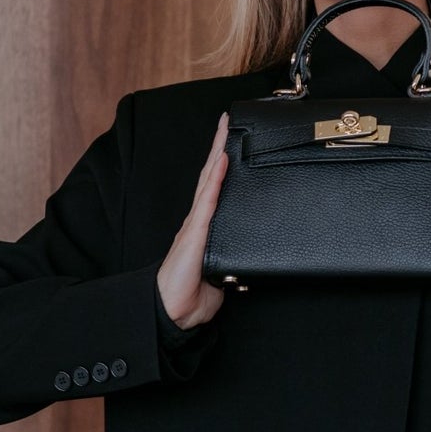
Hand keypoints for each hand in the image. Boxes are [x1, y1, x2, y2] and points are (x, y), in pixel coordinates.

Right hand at [156, 111, 230, 329]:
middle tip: (228, 121)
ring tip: (225, 130)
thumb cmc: (195, 292)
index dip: (222, 163)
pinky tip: (222, 161)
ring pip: (209, 180)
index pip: (215, 187)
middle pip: (211, 175)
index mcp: (205, 226)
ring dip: (218, 153)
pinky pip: (208, 201)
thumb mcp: (224, 269)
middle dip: (219, 147)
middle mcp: (199, 219)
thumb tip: (255, 250)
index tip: (230, 140)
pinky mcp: (195, 232)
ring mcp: (196, 223)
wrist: (175, 310)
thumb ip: (236, 255)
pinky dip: (216, 179)